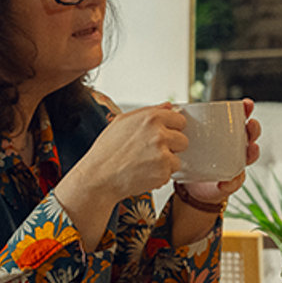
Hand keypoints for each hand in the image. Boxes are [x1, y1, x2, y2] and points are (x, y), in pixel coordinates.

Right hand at [55, 104, 187, 248]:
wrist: (98, 177)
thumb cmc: (107, 150)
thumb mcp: (122, 121)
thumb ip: (149, 112)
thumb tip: (168, 106)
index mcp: (151, 117)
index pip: (180, 120)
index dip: (171, 129)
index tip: (162, 136)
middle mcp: (159, 134)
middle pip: (183, 140)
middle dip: (171, 147)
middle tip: (151, 152)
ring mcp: (162, 154)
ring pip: (178, 158)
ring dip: (166, 163)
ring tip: (145, 164)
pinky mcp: (163, 172)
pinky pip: (170, 173)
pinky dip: (160, 176)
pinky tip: (143, 173)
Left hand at [175, 99, 261, 208]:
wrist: (191, 188)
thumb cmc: (193, 160)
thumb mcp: (188, 140)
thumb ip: (181, 124)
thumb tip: (169, 106)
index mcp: (227, 136)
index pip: (240, 121)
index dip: (246, 111)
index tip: (247, 104)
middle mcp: (235, 150)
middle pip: (251, 136)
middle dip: (254, 129)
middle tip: (249, 124)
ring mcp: (235, 166)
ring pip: (250, 157)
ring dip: (253, 152)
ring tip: (251, 148)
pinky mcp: (230, 183)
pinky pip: (235, 182)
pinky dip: (231, 182)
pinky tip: (224, 182)